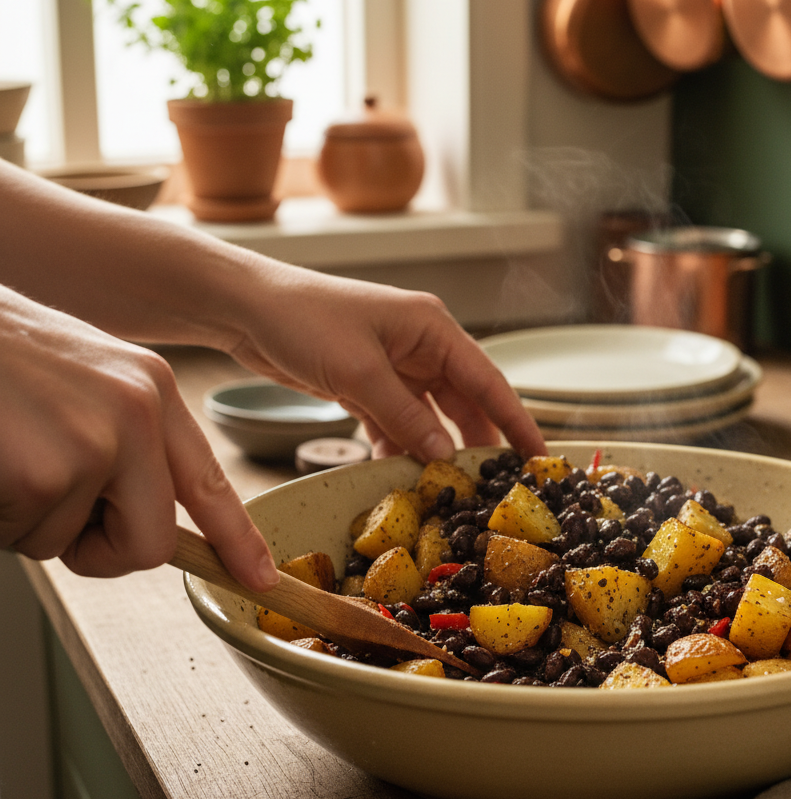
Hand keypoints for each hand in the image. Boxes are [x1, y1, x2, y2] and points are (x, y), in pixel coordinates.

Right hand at [0, 285, 278, 590]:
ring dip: (29, 521)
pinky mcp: (47, 472)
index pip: (207, 480)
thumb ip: (122, 440)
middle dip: (99, 551)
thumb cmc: (0, 355)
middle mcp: (139, 412)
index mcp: (153, 389)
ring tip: (8, 456)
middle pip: (150, 543)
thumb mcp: (85, 380)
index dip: (235, 538)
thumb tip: (133, 516)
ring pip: (71, 545)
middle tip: (52, 514)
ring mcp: (98, 441)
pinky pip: (25, 538)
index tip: (257, 577)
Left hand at [225, 269, 546, 461]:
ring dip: (434, 448)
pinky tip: (399, 474)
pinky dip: (398, 446)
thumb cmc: (303, 320)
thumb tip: (443, 454)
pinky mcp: (366, 382)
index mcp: (431, 328)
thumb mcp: (358, 371)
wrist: (244, 308)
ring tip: (447, 489)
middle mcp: (420, 345)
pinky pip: (395, 421)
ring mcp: (393, 365)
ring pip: (429, 416)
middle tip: (493, 486)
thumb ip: (404, 415)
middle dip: (476, 443)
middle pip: (463, 402)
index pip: (487, 381)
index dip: (516, 420)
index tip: (538, 455)